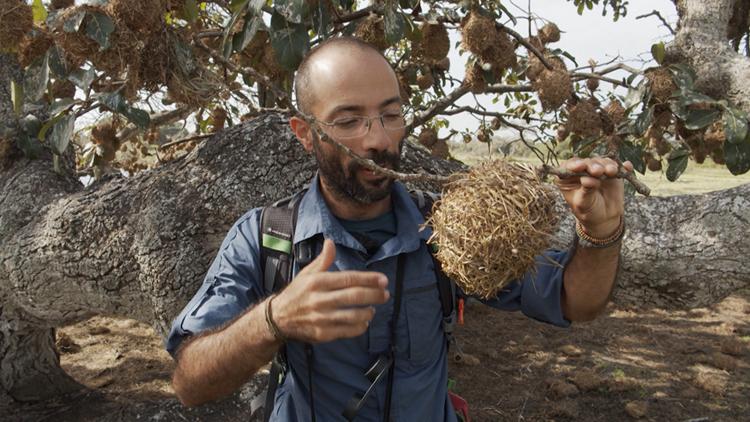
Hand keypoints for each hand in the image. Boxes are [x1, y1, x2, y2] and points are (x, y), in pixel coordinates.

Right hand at [271, 239, 389, 342]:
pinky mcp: (323, 334)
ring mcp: (321, 318)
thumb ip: (323, 260)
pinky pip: (347, 331)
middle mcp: (319, 300)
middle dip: (374, 295)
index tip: (383, 280)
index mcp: (317, 282)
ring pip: (353, 315)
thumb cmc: (297, 293)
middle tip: (385, 294)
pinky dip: (360, 327)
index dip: (369, 279)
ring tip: (374, 308)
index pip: (349, 279)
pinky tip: (364, 321)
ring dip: (368, 311)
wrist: (278, 318)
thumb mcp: (307, 273)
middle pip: (354, 296)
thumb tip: (330, 241)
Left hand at [555, 157, 632, 237]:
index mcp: (568, 177)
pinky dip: (624, 167)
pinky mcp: (613, 172)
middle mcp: (583, 170)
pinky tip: (628, 166)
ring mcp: (598, 169)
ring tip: (611, 171)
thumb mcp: (583, 204)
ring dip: (608, 165)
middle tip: (598, 171)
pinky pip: (619, 167)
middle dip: (593, 165)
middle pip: (588, 162)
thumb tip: (587, 180)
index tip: (580, 166)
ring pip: (603, 162)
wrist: (603, 217)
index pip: (569, 166)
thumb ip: (585, 191)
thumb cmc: (588, 211)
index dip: (574, 164)